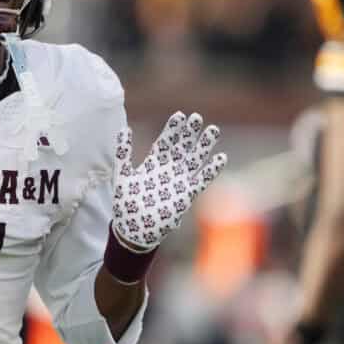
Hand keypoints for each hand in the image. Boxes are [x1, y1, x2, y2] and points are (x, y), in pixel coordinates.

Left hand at [111, 111, 226, 248]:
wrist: (134, 228)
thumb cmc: (126, 203)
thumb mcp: (123, 174)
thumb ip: (124, 152)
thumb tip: (124, 129)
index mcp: (153, 164)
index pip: (166, 142)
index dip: (173, 129)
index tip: (180, 115)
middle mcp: (169, 170)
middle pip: (182, 147)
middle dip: (189, 133)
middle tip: (197, 118)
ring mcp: (179, 181)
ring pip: (194, 159)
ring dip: (203, 146)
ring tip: (212, 130)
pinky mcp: (187, 194)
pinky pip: (202, 180)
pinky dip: (211, 170)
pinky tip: (221, 157)